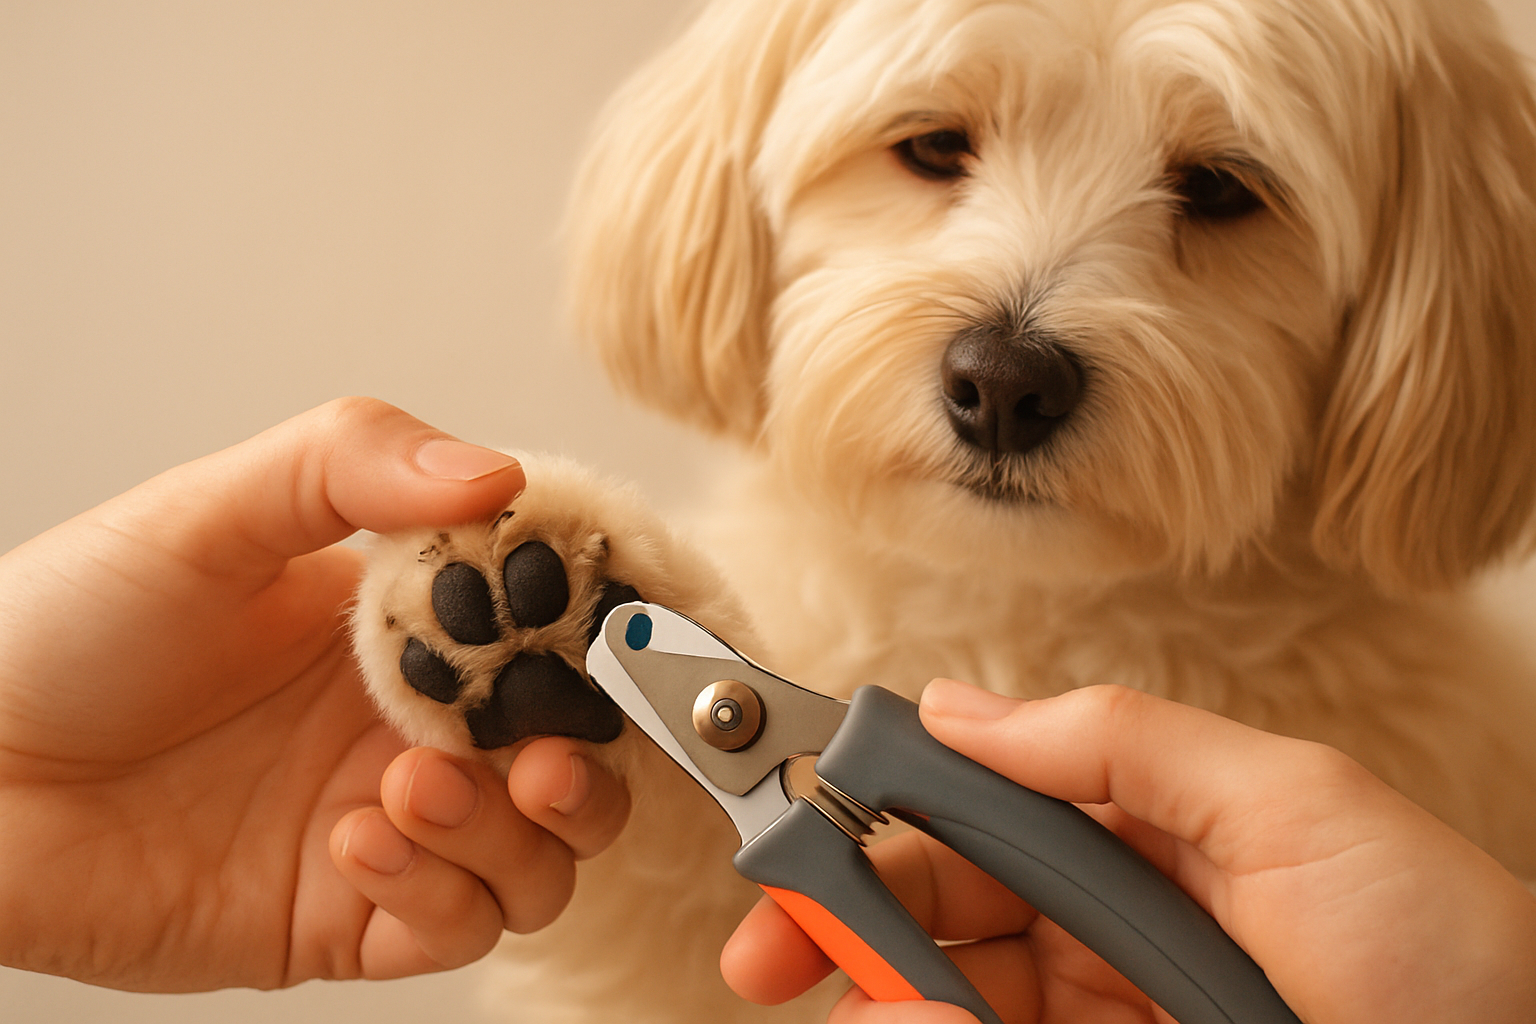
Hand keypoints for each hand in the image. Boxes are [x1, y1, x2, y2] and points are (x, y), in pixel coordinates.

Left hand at [0, 398, 628, 991]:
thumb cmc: (66, 627)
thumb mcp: (209, 512)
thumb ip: (352, 465)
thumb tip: (497, 474)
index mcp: (406, 621)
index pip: (553, 630)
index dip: (600, 639)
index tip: (609, 639)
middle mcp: (414, 722)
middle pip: (576, 757)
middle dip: (585, 764)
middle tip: (541, 757)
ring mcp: (390, 821)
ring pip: (540, 855)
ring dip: (507, 833)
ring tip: (409, 789)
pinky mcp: (349, 915)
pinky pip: (456, 925)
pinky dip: (439, 892)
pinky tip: (356, 842)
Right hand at [721, 681, 1535, 1023]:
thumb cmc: (1447, 953)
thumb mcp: (1291, 802)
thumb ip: (1116, 741)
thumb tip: (955, 707)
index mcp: (1140, 837)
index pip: (973, 816)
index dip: (874, 819)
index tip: (792, 834)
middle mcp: (1110, 929)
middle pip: (938, 915)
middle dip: (844, 921)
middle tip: (768, 951)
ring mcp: (1105, 1017)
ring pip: (947, 1001)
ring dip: (882, 997)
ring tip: (856, 1004)